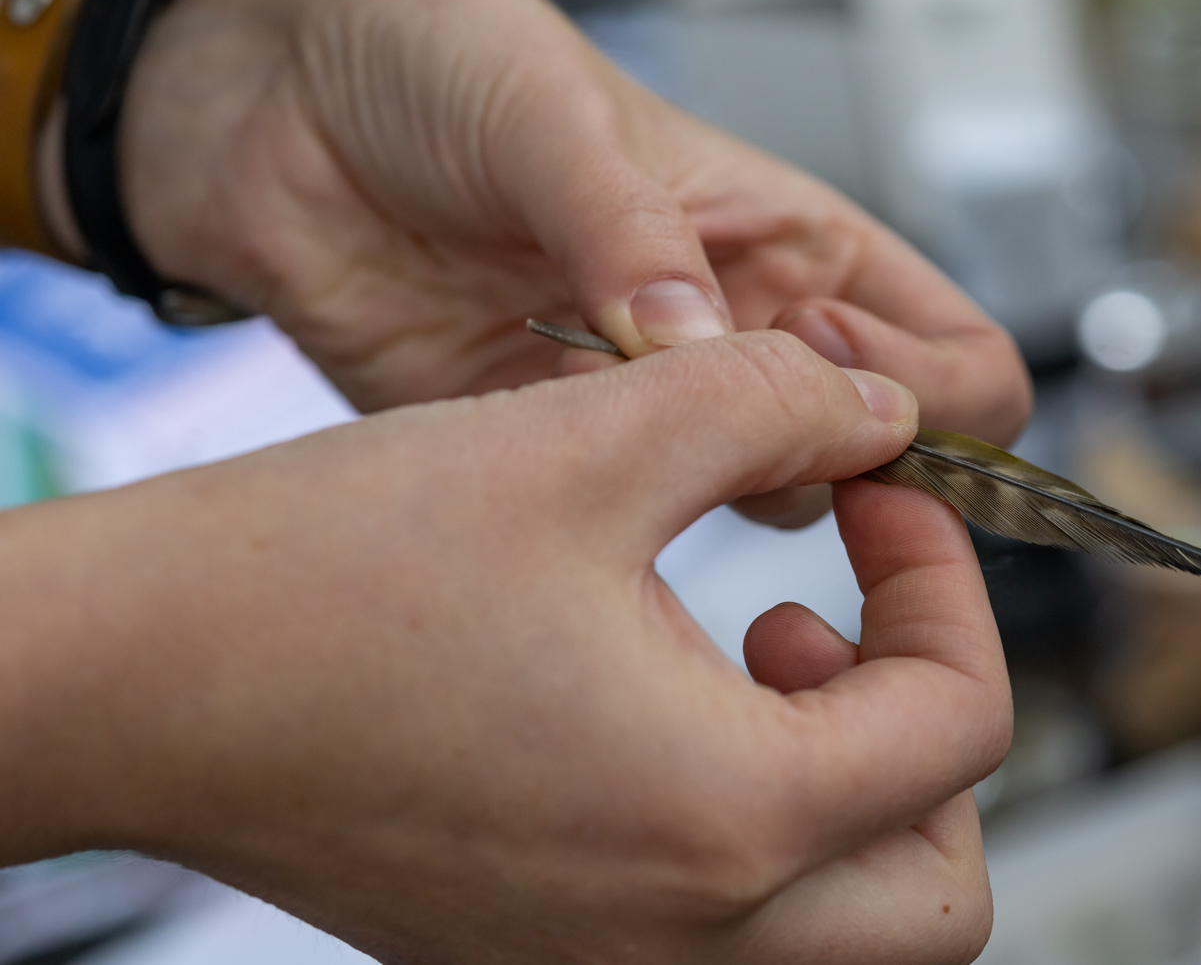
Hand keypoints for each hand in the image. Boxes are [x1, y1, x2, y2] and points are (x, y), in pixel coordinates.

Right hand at [0, 332, 1010, 963]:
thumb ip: (771, 404)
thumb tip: (876, 408)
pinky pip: (720, 920)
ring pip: (837, 922)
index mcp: (725, 818)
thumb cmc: (324, 578)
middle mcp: (680, 936)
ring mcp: (604, 963)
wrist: (128, 679)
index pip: (960, 732)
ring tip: (761, 640)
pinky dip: (749, 817)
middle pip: (934, 890)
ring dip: (847, 779)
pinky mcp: (537, 946)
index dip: (951, 585)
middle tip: (851, 608)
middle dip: (928, 726)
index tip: (888, 500)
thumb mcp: (590, 439)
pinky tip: (664, 681)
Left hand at [81, 0, 1027, 449]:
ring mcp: (653, 407)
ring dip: (734, 492)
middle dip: (847, 463)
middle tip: (743, 435)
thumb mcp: (550, 110)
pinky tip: (577, 485)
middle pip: (878, 449)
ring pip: (772, 503)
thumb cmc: (431, 65)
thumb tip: (704, 347)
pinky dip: (630, 528)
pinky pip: (635, 525)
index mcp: (787, 240)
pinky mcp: (559, 458)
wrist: (269, 115)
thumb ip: (632, 234)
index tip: (850, 400)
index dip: (936, 398)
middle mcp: (741, 334)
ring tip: (642, 439)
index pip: (951, 351)